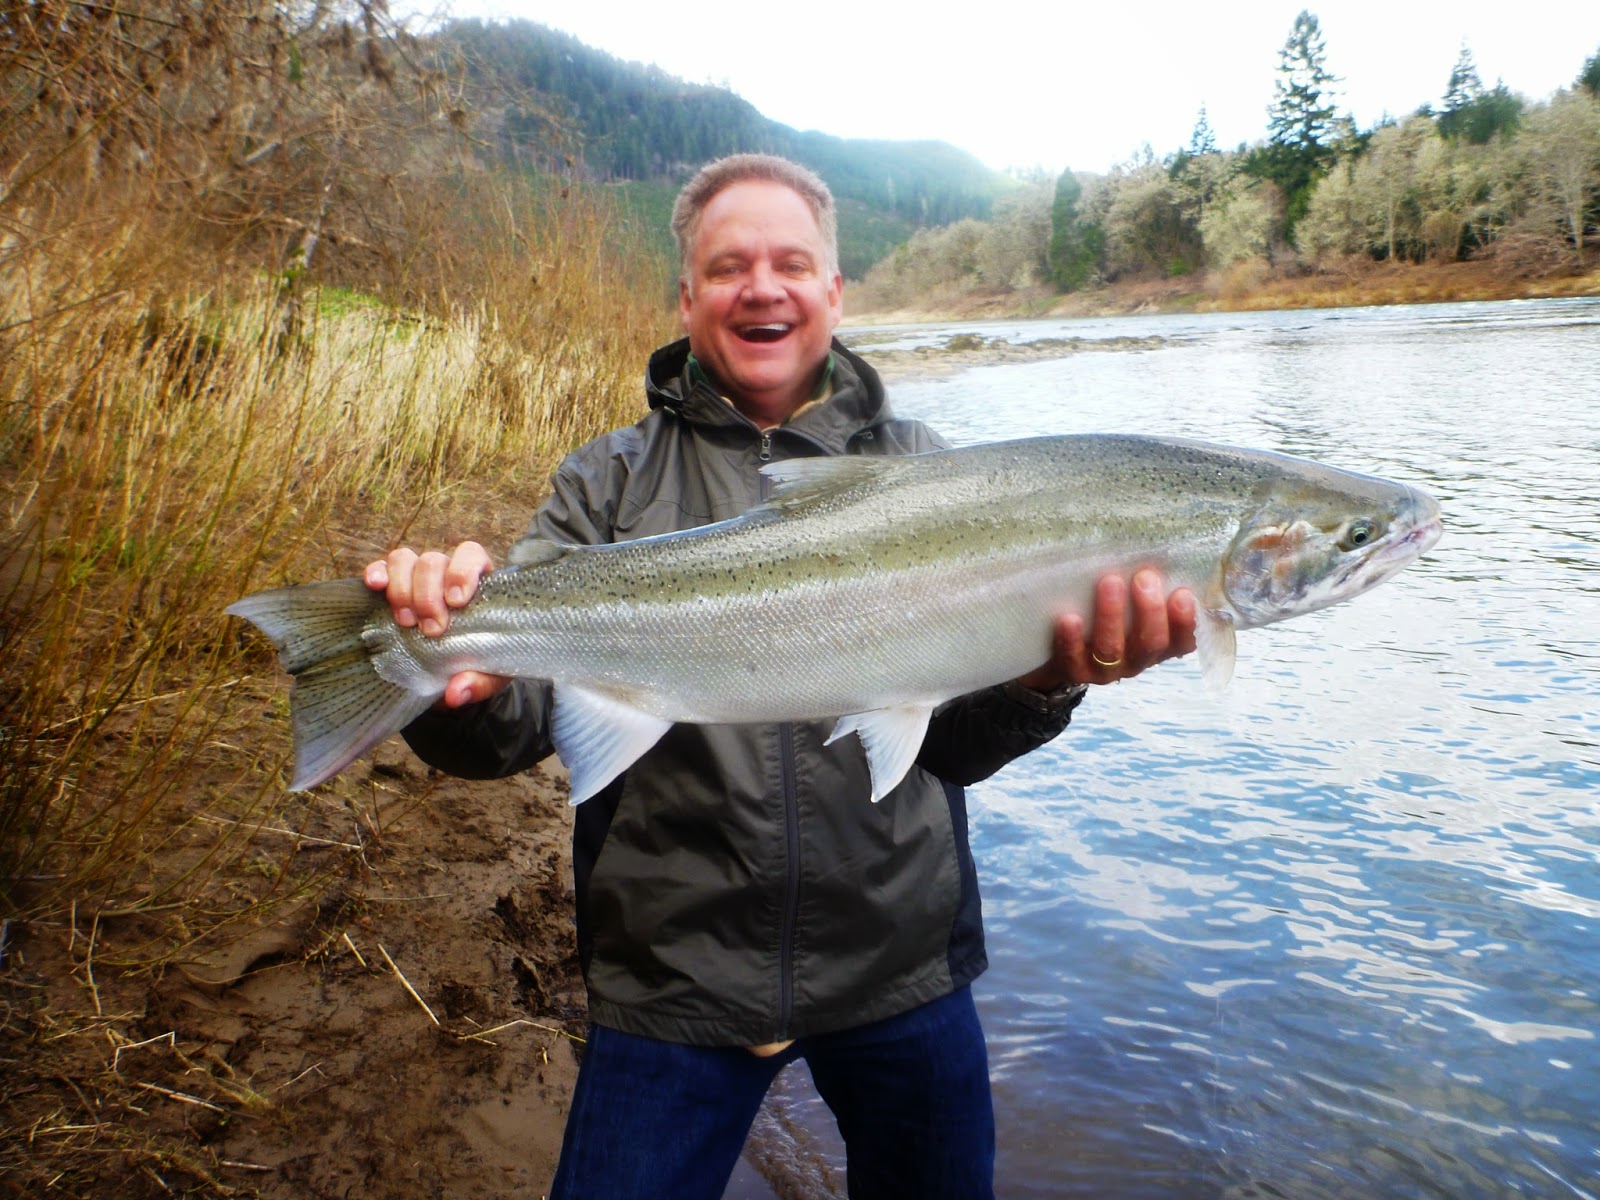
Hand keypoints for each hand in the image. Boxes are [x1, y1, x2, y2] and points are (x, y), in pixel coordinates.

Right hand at [364, 542, 510, 707]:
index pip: (472, 555)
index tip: (456, 602)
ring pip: (404, 559)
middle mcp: (447, 572)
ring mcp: (418, 575)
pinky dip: (376, 573)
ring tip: (405, 622)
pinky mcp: (393, 585)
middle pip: (432, 560)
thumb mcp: (490, 675)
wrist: (457, 669)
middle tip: (431, 629)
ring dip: (402, 589)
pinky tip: (375, 587)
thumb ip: (479, 682)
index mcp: (480, 582)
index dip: (462, 572)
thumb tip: (456, 692)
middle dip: (427, 595)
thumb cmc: (480, 662)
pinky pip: (381, 568)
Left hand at [1017, 569, 1196, 689]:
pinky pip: (1072, 658)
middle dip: (1150, 611)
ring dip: (1112, 616)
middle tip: (1145, 577)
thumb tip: (1154, 544)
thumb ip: (1145, 586)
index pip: (1181, 640)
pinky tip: (1069, 618)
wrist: (1057, 648)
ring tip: (1109, 582)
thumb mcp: (1131, 602)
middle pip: (1150, 643)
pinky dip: (1071, 639)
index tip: (1181, 592)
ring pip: (1112, 649)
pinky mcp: (1072, 669)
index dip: (1184, 621)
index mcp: (1157, 645)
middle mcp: (1135, 660)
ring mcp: (1103, 669)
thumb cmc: (1104, 613)